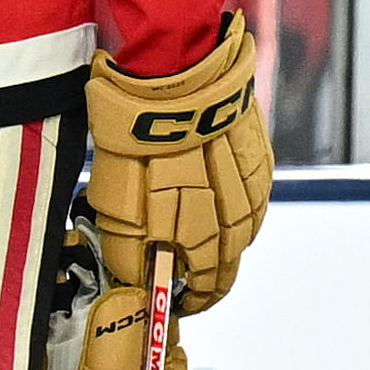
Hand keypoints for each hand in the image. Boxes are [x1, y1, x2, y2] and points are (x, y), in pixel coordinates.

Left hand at [88, 14, 271, 308]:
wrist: (173, 65)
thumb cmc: (131, 123)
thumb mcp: (112, 184)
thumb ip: (125, 233)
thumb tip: (133, 268)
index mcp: (177, 215)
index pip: (187, 274)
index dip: (183, 295)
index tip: (176, 304)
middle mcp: (217, 204)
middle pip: (221, 262)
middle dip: (209, 286)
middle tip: (198, 298)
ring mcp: (243, 183)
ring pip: (242, 236)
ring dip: (229, 258)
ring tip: (216, 272)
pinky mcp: (257, 159)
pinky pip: (256, 203)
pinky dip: (245, 223)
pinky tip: (236, 228)